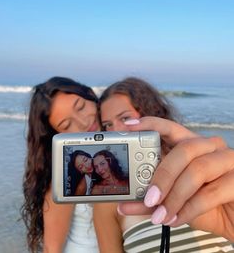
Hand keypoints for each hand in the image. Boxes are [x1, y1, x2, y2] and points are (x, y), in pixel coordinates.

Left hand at [118, 117, 233, 240]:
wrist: (233, 221)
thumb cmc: (204, 205)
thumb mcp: (173, 201)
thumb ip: (151, 200)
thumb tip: (123, 205)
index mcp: (192, 145)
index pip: (171, 127)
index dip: (151, 124)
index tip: (129, 126)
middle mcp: (210, 147)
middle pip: (184, 149)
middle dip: (163, 175)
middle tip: (149, 198)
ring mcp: (227, 160)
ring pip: (197, 170)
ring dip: (175, 196)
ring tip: (160, 215)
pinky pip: (211, 192)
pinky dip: (190, 209)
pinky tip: (177, 220)